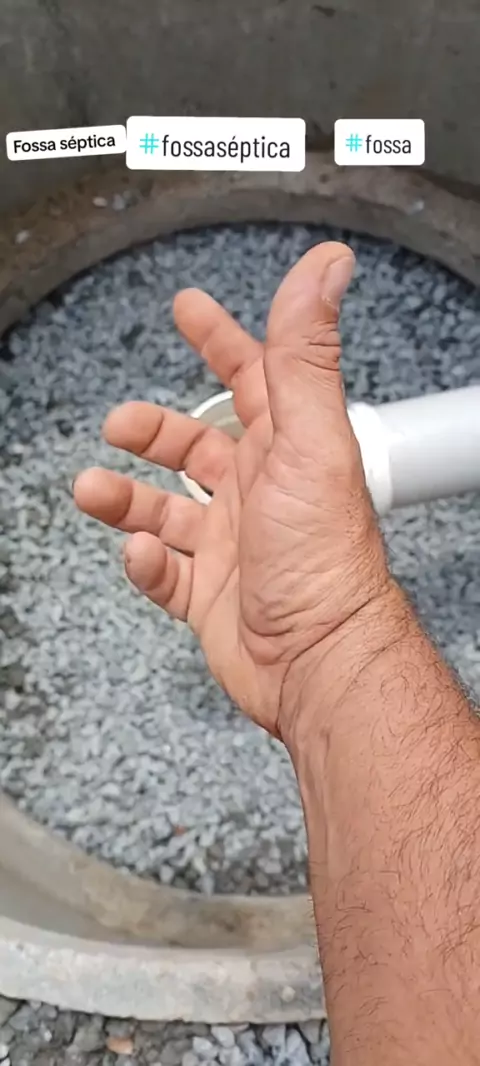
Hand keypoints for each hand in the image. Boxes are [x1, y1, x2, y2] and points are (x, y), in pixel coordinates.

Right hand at [74, 241, 391, 745]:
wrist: (318, 661)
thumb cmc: (323, 558)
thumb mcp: (309, 440)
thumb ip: (306, 353)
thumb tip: (327, 267)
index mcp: (286, 449)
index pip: (253, 377)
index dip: (221, 339)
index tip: (190, 310)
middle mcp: (260, 494)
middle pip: (197, 445)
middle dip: (153, 429)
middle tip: (120, 422)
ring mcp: (234, 546)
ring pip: (166, 509)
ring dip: (126, 496)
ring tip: (93, 488)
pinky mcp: (213, 597)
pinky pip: (164, 573)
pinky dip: (145, 564)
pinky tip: (140, 556)